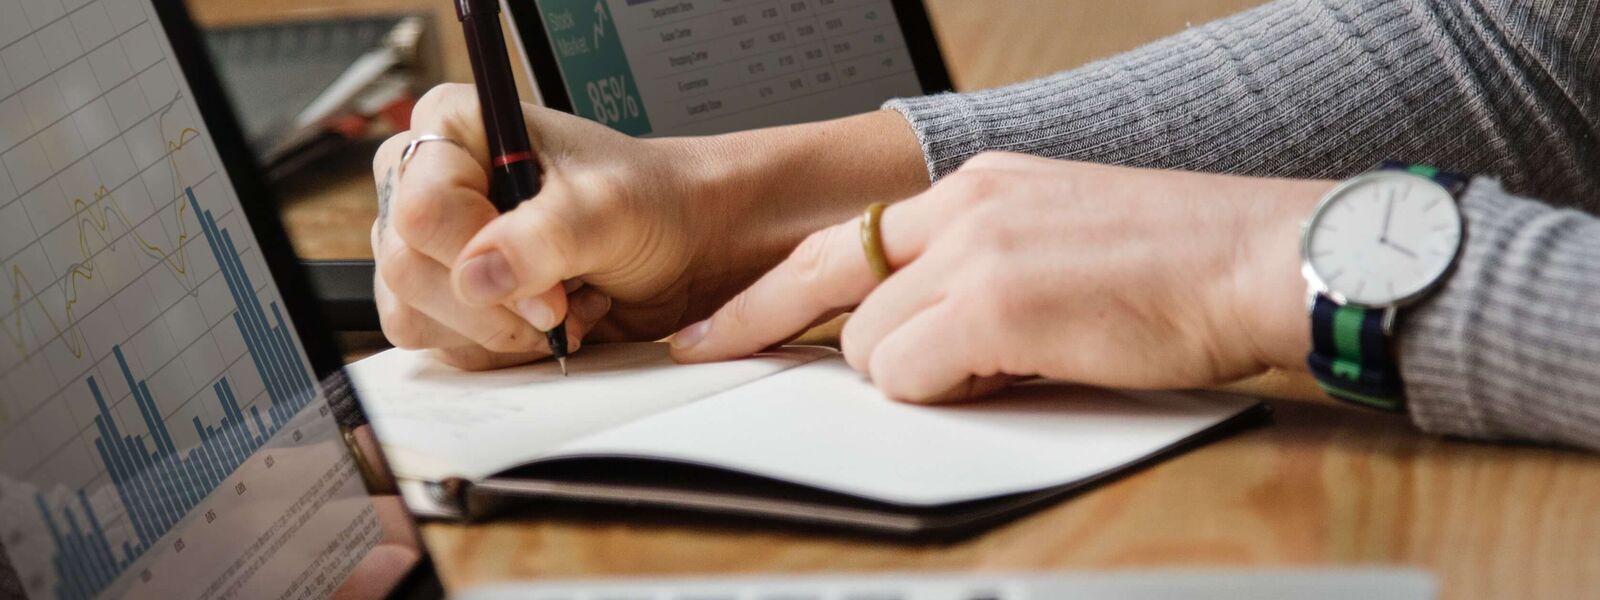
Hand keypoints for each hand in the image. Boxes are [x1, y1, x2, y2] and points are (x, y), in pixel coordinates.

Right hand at [371, 85, 924, 369]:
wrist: (687, 245)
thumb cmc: (653, 203)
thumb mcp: (609, 209)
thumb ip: (545, 237)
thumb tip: (478, 274)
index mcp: (455, 127)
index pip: (423, 208)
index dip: (479, 257)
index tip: (548, 284)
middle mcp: (430, 180)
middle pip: (408, 267)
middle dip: (492, 305)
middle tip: (560, 304)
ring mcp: (434, 243)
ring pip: (413, 312)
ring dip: (496, 331)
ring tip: (562, 306)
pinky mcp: (448, 295)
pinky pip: (439, 343)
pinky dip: (497, 348)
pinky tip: (547, 322)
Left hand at [671, 153, 1329, 401]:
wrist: (1264, 258)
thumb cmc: (1182, 264)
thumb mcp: (1059, 237)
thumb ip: (979, 267)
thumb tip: (921, 330)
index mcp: (979, 184)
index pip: (846, 236)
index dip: (771, 286)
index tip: (720, 320)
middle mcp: (965, 204)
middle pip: (829, 280)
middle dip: (773, 326)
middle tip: (715, 354)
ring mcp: (977, 250)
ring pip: (869, 342)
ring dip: (911, 374)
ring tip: (995, 368)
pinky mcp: (997, 303)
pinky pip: (908, 375)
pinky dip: (942, 393)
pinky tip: (1011, 375)